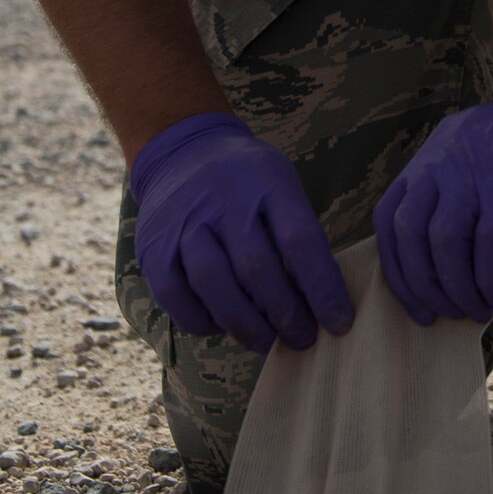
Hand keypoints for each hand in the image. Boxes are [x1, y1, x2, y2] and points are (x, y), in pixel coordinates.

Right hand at [131, 113, 353, 353]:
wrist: (184, 151)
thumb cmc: (248, 181)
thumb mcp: (281, 186)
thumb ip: (298, 233)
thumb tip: (323, 302)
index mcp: (267, 181)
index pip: (300, 239)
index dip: (322, 288)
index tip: (340, 323)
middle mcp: (223, 198)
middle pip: (256, 266)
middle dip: (285, 314)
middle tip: (303, 339)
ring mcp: (183, 220)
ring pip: (213, 282)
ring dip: (244, 323)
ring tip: (266, 342)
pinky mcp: (152, 245)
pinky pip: (174, 294)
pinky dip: (201, 319)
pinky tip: (221, 327)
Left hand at [373, 76, 492, 326]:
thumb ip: (471, 206)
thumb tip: (444, 274)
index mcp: (445, 144)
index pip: (391, 209)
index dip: (397, 264)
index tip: (417, 303)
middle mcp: (453, 148)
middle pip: (409, 228)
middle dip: (421, 282)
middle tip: (445, 315)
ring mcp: (483, 161)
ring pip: (443, 240)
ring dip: (457, 288)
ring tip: (478, 311)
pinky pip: (487, 245)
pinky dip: (489, 282)